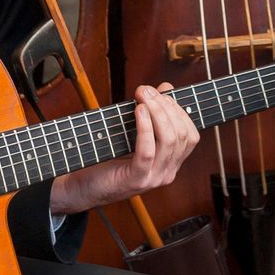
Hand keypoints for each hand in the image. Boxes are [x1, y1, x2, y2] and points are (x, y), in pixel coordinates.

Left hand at [50, 84, 199, 213]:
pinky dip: (145, 128)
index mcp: (171, 163)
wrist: (84, 187)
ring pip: (169, 141)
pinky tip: (139, 112)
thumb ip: (152, 113)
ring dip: (157, 112)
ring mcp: (154, 178)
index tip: (162, 91)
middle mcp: (167, 173)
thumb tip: (165, 87)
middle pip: (181, 135)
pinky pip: (148, 151)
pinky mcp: (137, 180)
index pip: (190, 135)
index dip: (180, 110)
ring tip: (142, 98)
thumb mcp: (134, 132)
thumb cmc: (108, 158)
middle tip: (147, 90)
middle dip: (166, 106)